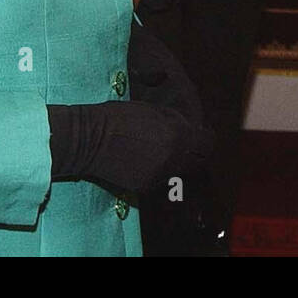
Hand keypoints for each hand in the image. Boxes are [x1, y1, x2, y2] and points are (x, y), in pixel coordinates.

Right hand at [48, 100, 213, 192]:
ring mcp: (159, 176)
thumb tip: (188, 128)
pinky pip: (162, 179)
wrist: (89, 140)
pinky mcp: (145, 187)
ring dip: (179, 163)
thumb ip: (175, 121)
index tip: (199, 133)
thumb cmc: (119, 117)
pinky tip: (148, 160)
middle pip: (199, 161)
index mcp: (177, 136)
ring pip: (181, 172)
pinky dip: (161, 171)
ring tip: (164, 150)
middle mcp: (173, 159)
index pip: (208, 144)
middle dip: (196, 152)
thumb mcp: (153, 110)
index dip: (205, 137)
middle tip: (187, 143)